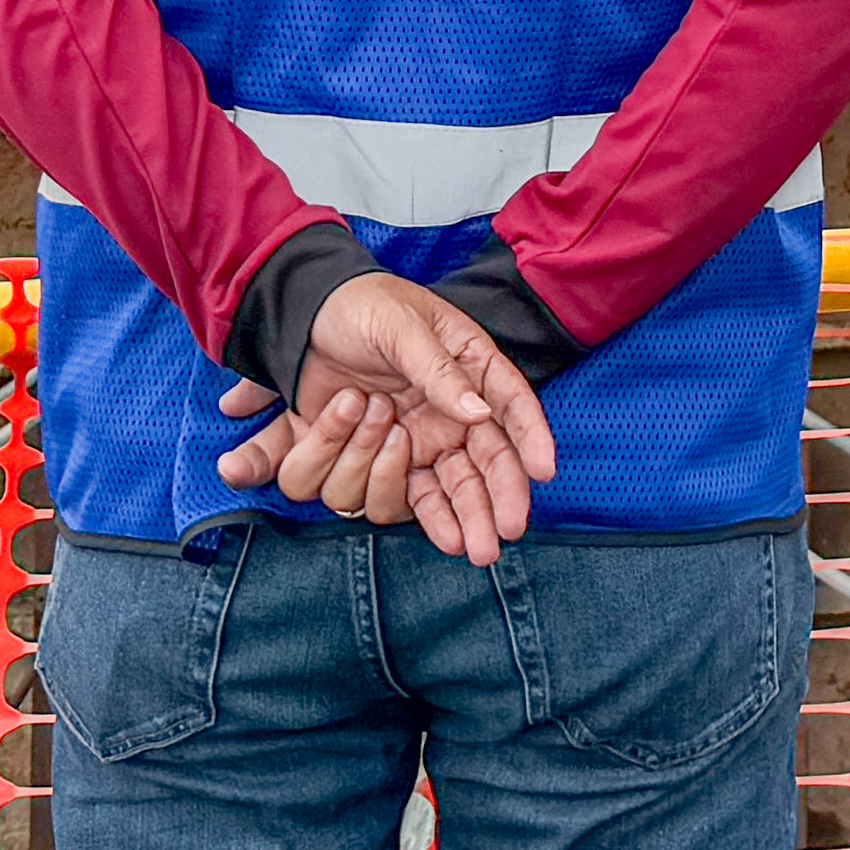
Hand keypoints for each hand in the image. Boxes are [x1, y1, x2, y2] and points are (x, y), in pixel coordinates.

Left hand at [212, 272, 558, 562]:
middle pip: (482, 469)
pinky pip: (381, 496)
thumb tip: (479, 412)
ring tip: (383, 430)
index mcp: (471, 372)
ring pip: (433, 494)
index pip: (513, 405)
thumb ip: (439, 370)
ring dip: (420, 490)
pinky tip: (392, 487)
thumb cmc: (366, 307)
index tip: (544, 471)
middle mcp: (450, 418)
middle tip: (495, 542)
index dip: (532, 437)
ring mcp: (415, 444)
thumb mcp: (402, 325)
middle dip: (491, 507)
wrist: (305, 319)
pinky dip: (371, 487)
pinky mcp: (377, 462)